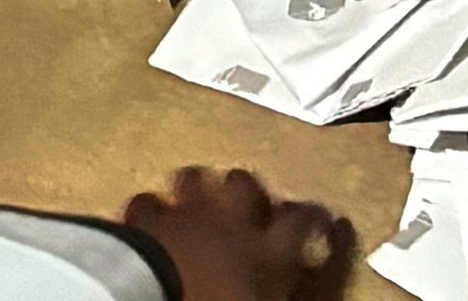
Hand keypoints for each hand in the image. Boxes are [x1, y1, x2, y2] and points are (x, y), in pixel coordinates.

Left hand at [121, 166, 348, 300]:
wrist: (151, 300)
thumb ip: (280, 289)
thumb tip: (287, 290)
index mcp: (267, 252)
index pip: (303, 221)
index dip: (315, 217)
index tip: (324, 220)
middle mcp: (229, 223)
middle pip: (247, 186)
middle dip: (249, 190)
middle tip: (250, 205)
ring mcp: (184, 214)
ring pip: (196, 178)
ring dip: (198, 187)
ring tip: (199, 198)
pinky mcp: (144, 219)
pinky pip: (147, 202)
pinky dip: (151, 210)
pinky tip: (150, 219)